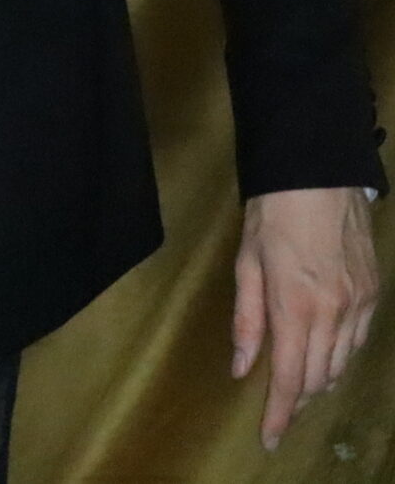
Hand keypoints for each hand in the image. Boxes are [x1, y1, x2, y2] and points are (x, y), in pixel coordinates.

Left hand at [231, 186, 378, 449]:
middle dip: (298, 398)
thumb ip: (246, 320)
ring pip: (342, 363)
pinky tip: (326, 354)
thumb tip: (241, 367)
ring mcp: (360, 305)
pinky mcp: (374, 294)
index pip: (289, 377)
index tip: (270, 438)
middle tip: (279, 407)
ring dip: (320, 380)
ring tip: (301, 386)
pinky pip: (359, 340)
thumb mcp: (246, 265)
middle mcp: (334, 313)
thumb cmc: (272, 216)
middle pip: (318, 377)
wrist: (319, 178)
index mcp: (295, 307)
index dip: (280, 413)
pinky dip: (341, 355)